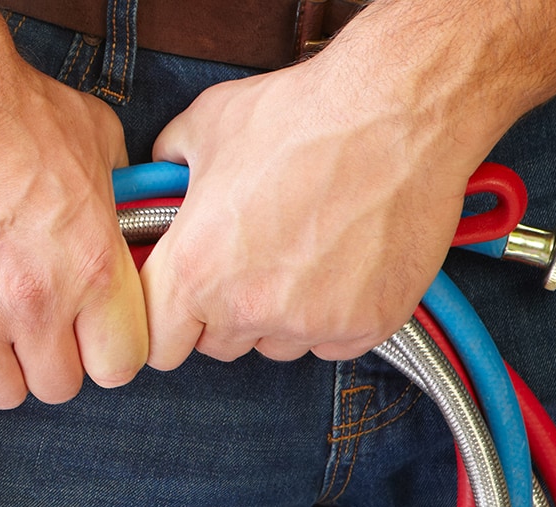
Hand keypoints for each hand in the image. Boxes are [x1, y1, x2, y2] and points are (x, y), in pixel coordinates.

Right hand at [0, 56, 145, 407]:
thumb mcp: (97, 144)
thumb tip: (125, 216)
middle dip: (51, 363)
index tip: (92, 341)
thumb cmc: (6, 107)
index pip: (119, 364)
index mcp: (91, 264)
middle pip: (58, 386)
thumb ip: (117, 197)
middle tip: (37, 334)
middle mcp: (36, 298)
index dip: (107, 354)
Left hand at [140, 59, 491, 366]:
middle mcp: (247, 308)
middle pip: (218, 345)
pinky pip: (335, 342)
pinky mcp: (367, 325)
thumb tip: (161, 173)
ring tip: (303, 253)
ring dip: (281, 316)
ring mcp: (310, 323)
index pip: (158, 345)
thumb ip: (170, 163)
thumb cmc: (303, 114)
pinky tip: (345, 264)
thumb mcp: (207, 125)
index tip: (184, 306)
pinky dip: (336, 316)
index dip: (168, 324)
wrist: (397, 111)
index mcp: (194, 270)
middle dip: (225, 313)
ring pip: (277, 345)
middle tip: (251, 261)